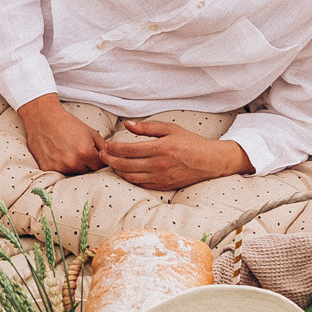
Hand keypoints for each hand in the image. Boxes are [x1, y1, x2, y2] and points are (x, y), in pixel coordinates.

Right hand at [18, 94, 107, 175]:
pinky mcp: (48, 169)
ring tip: (69, 151)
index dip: (99, 160)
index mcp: (85, 153)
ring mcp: (59, 167)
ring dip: (75, 166)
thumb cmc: (68, 123)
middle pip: (87, 172)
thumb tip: (113, 157)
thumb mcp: (90, 132)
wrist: (43, 118)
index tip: (94, 154)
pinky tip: (59, 154)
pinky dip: (62, 166)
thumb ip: (103, 147)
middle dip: (87, 164)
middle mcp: (72, 163)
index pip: (100, 167)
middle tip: (79, 150)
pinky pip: (61, 173)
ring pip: (74, 173)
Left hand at [99, 119, 254, 190]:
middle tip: (101, 155)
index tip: (106, 145)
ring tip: (109, 164)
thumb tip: (127, 125)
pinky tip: (124, 172)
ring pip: (131, 177)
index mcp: (160, 148)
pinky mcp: (163, 186)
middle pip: (126, 165)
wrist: (210, 161)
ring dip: (117, 171)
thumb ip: (147, 128)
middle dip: (110, 160)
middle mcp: (159, 165)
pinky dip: (129, 179)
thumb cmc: (191, 142)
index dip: (114, 148)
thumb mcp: (170, 129)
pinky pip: (141, 184)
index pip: (129, 150)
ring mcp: (161, 178)